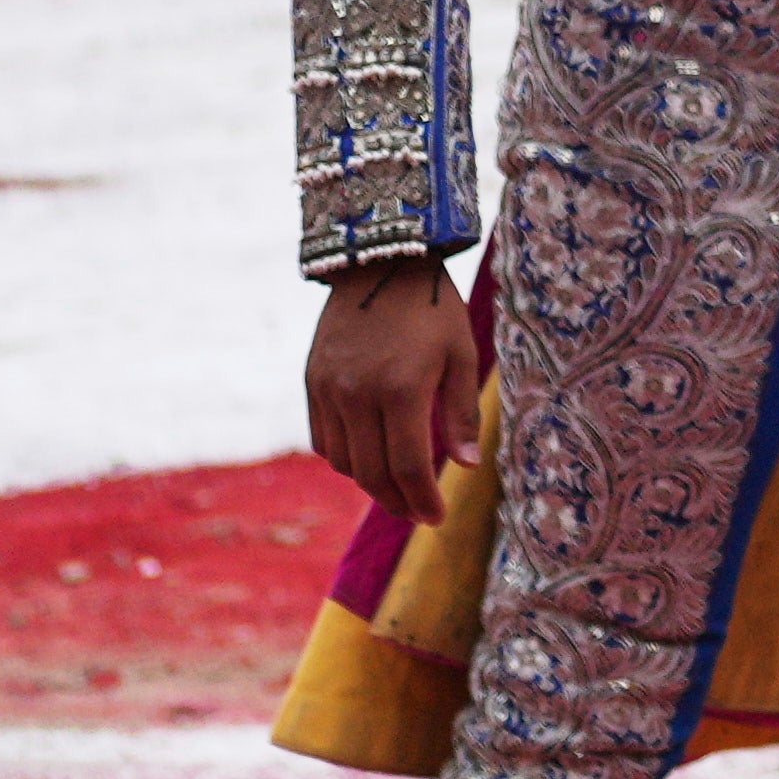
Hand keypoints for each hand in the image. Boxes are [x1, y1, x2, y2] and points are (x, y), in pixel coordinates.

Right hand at [304, 254, 477, 517]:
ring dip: (370, 482)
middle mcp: (358, 394)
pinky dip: (345, 457)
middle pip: (373, 473)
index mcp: (401, 389)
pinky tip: (369, 457)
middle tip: (418, 513)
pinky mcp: (312, 381)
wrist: (379, 260)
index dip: (423, 500)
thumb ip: (461, 414)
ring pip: (344, 461)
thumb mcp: (461, 353)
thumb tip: (466, 467)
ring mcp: (329, 388)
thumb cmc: (432, 307)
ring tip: (398, 486)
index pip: (408, 467)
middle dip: (398, 501)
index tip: (437, 517)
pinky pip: (323, 438)